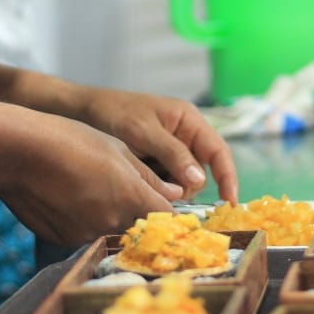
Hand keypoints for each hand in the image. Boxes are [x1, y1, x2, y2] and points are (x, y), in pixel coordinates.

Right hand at [0, 115, 185, 245]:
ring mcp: (87, 235)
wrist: (17, 152)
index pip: (165, 218)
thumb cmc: (68, 140)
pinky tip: (69, 196)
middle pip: (138, 227)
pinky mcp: (65, 240)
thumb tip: (176, 192)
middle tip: (119, 188)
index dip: (168, 212)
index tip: (165, 205)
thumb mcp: (118, 149)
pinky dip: (84, 220)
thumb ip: (149, 176)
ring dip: (109, 216)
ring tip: (88, 186)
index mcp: (131, 197)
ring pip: (111, 230)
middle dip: (137, 212)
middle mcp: (112, 223)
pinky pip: (85, 234)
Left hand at [75, 88, 237, 204]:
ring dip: (169, 188)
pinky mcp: (159, 160)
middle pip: (202, 171)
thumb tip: (199, 180)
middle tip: (162, 191)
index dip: (227, 178)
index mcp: (189, 120)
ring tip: (144, 180)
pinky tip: (140, 180)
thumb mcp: (143, 132)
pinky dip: (158, 186)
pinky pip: (168, 180)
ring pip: (184, 180)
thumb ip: (172, 154)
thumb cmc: (115, 113)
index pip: (218, 151)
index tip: (229, 203)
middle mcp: (186, 134)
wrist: (84, 110)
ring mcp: (173, 148)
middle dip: (186, 186)